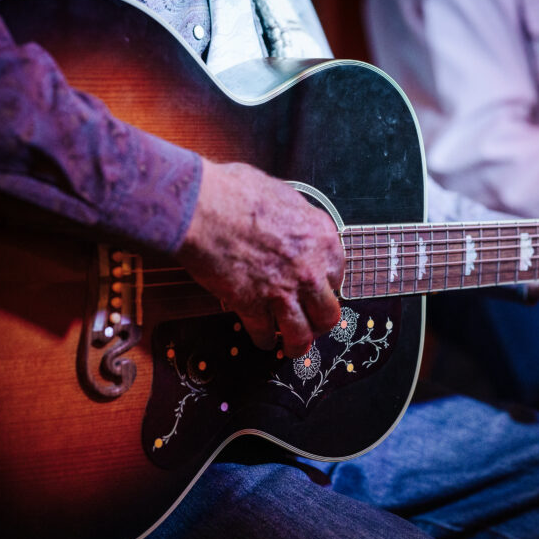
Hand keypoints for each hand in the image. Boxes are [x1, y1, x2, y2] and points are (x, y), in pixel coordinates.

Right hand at [176, 160, 344, 356]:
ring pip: (302, 334)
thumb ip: (295, 217)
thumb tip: (292, 222)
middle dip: (319, 322)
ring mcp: (282, 291)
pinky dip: (263, 340)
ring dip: (297, 344)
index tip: (316, 290)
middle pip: (328, 313)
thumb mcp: (282, 193)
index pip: (337, 275)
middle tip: (311, 325)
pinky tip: (261, 339)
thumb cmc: (233, 192)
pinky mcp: (252, 305)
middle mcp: (309, 269)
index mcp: (321, 238)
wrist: (201, 206)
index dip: (325, 286)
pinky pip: (264, 334)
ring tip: (291, 347)